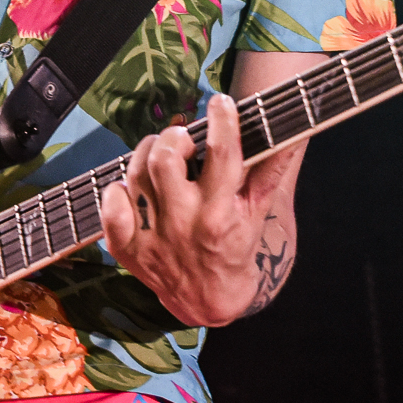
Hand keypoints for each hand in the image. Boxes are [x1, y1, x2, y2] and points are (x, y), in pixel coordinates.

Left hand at [99, 94, 301, 327]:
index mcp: (220, 214)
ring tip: (162, 152)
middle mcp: (183, 224)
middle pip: (166, 159)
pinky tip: (133, 186)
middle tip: (184, 138)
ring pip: (136, 174)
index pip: (221, 154)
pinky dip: (117, 190)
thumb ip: (271, 170)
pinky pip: (110, 208)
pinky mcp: (127, 249)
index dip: (222, 120)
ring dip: (148, 152)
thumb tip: (292, 134)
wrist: (209, 300)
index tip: (221, 102)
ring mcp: (152, 237)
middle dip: (175, 137)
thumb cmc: (235, 247)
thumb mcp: (256, 211)